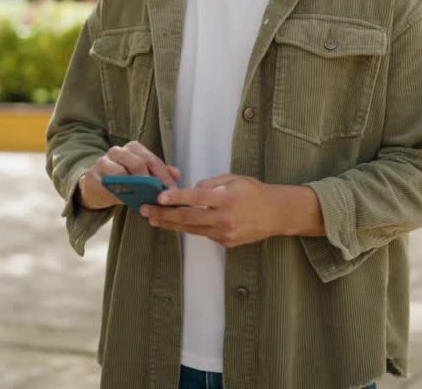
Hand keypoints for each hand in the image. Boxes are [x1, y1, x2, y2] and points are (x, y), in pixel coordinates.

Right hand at [78, 141, 179, 210]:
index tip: (172, 190)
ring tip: (145, 199)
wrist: (94, 187)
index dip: (163, 176)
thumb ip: (159, 173)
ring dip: (135, 188)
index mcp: (132, 148)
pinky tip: (128, 201)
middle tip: (159, 196)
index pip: (151, 159)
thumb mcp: (142, 175)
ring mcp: (102, 162)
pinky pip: (108, 186)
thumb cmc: (122, 180)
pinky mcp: (92, 177)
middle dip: (151, 181)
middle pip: (138, 163)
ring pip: (121, 173)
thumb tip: (176, 174)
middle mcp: (117, 151)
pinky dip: (119, 194)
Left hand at [143, 174, 287, 247]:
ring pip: (191, 229)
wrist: (276, 214)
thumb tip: (189, 191)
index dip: (176, 198)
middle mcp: (225, 218)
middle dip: (163, 215)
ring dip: (170, 224)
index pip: (196, 197)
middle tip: (146, 211)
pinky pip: (203, 234)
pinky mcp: (225, 242)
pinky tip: (178, 223)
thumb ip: (210, 184)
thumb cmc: (253, 192)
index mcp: (226, 198)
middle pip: (188, 218)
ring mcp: (225, 233)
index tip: (159, 197)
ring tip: (154, 219)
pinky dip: (191, 228)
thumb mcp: (233, 179)